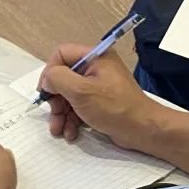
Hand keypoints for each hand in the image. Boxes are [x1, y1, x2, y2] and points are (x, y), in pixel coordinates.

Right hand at [39, 43, 160, 151]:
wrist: (143, 130)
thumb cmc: (114, 107)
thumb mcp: (81, 91)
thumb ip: (58, 79)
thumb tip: (47, 80)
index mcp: (95, 57)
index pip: (62, 54)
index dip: (50, 72)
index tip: (46, 92)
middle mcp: (96, 68)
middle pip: (64, 78)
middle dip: (55, 99)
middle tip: (54, 114)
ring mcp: (98, 86)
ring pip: (69, 95)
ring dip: (61, 113)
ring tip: (59, 130)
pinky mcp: (100, 103)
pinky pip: (79, 107)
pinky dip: (72, 120)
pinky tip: (71, 133)